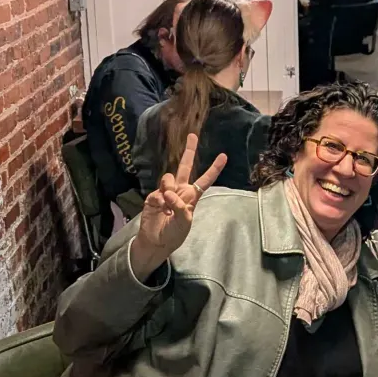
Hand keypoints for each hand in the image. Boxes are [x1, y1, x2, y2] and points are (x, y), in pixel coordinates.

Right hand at [132, 138, 226, 277]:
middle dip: (189, 151)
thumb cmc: (174, 234)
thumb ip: (180, 207)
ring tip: (168, 206)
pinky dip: (159, 200)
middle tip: (193, 136)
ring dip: (168, 189)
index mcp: (191, 196)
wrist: (155, 241)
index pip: (205, 180)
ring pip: (168, 178)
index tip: (224, 156)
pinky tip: (161, 210)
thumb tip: (169, 193)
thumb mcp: (184, 223)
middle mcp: (179, 191)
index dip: (214, 168)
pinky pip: (157, 191)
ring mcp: (165, 192)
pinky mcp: (153, 196)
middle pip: (184, 167)